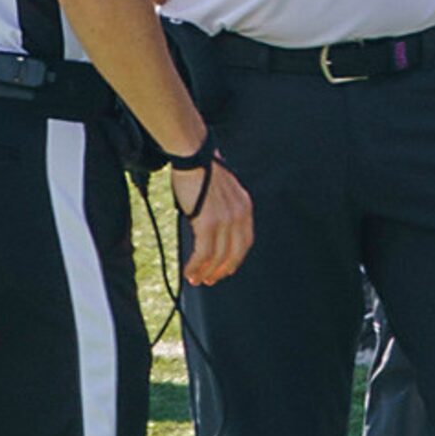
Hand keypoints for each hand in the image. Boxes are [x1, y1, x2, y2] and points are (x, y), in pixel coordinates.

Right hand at [173, 156, 254, 286]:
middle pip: (234, 253)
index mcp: (245, 207)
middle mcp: (239, 216)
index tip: (225, 269)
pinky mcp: (209, 223)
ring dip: (205, 272)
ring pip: (218, 257)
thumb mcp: (221, 193)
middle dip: (221, 270)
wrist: (193, 156)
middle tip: (210, 280)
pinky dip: (196, 265)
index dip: (235, 259)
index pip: (244, 242)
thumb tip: (208, 233)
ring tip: (196, 279)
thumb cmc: (201, 170)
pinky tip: (189, 271)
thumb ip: (222, 212)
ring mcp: (225, 220)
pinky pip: (203, 253)